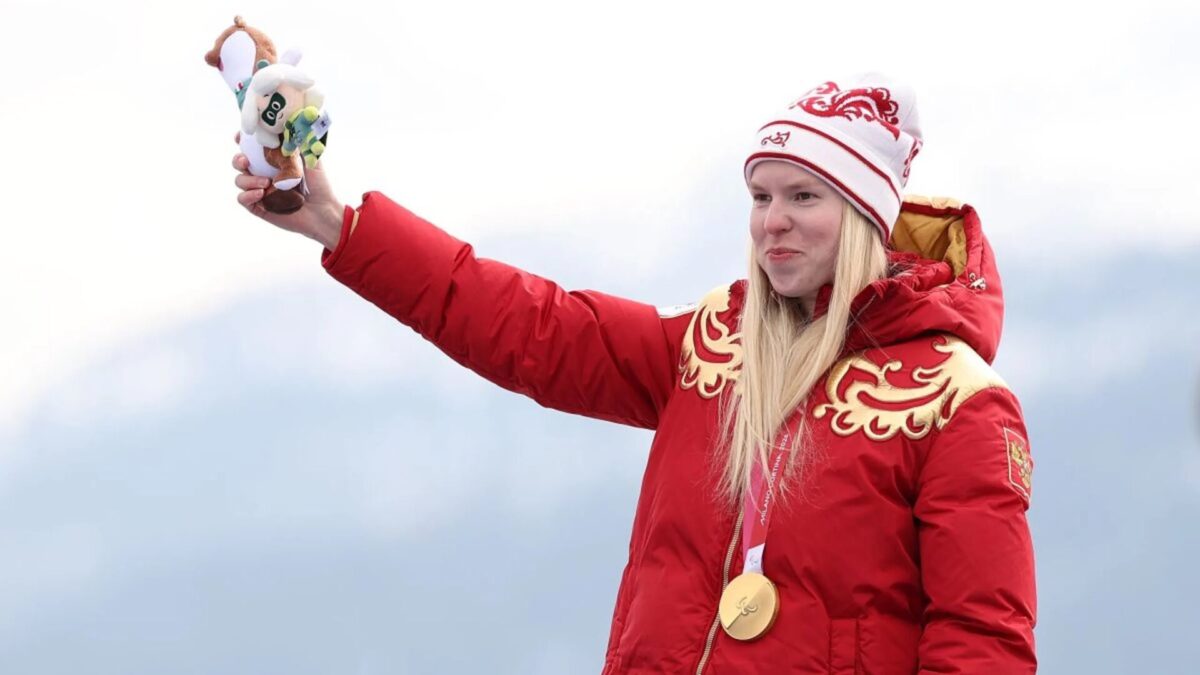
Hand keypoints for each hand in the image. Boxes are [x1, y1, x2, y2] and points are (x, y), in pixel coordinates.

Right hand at [232, 132, 345, 249]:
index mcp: (273, 160)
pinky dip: (247, 195)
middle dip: (237, 159)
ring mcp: (260, 190)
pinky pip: (242, 199)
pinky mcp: (260, 207)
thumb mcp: (311, 159)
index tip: (240, 137)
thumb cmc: (320, 185)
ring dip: (248, 180)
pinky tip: (261, 193)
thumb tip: (292, 121)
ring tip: (266, 183)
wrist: (324, 211)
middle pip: (239, 162)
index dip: (242, 140)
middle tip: (245, 161)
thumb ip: (299, 142)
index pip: (251, 148)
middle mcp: (263, 173)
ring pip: (239, 180)